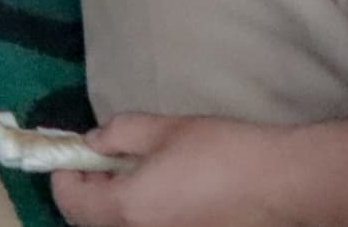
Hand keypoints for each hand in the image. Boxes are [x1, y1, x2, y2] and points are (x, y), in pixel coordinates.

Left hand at [51, 114, 295, 225]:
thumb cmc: (222, 152)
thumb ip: (117, 135)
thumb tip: (92, 143)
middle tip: (102, 161)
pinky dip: (143, 213)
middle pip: (92, 221)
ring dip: (115, 204)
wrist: (283, 184)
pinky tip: (164, 190)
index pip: (70, 203)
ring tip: (135, 171)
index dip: (63, 175)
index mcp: (128, 210)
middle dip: (88, 192)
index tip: (71, 153)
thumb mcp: (162, 129)